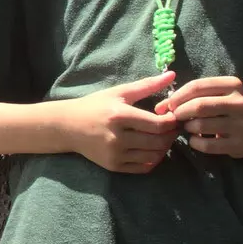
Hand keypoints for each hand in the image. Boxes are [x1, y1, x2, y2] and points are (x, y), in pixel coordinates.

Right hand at [58, 73, 178, 172]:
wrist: (67, 127)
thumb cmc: (94, 106)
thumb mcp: (119, 92)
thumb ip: (147, 85)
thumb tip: (172, 75)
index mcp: (119, 115)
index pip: (157, 124)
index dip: (172, 121)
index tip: (174, 116)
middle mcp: (117, 137)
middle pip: (158, 142)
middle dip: (171, 135)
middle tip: (174, 128)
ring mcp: (115, 154)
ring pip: (153, 156)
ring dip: (164, 148)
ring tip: (164, 137)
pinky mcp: (114, 166)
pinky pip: (143, 168)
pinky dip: (154, 160)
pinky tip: (153, 150)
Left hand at [157, 76, 242, 157]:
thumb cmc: (231, 109)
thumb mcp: (219, 95)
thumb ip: (194, 96)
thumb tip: (161, 106)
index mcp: (233, 85)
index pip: (197, 86)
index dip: (177, 96)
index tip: (167, 105)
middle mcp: (239, 103)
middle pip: (199, 106)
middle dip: (180, 112)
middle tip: (174, 118)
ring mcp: (240, 125)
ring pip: (201, 125)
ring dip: (187, 127)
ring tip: (188, 127)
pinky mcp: (238, 144)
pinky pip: (207, 145)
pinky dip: (194, 142)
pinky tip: (195, 140)